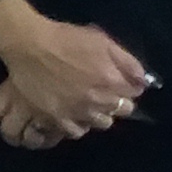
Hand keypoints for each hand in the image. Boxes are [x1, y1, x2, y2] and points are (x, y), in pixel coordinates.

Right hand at [0, 0, 148, 139]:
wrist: (29, 46)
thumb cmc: (66, 39)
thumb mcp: (103, 42)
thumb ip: (128, 62)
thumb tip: (143, 81)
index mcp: (113, 83)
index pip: (133, 96)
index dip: (126, 88)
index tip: (118, 83)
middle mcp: (98, 103)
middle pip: (118, 113)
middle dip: (114, 103)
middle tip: (102, 92)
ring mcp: (76, 113)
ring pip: (99, 124)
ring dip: (97, 115)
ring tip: (87, 105)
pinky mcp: (56, 119)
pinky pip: (76, 131)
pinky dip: (78, 125)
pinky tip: (73, 115)